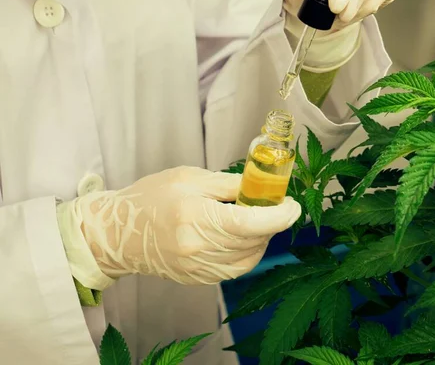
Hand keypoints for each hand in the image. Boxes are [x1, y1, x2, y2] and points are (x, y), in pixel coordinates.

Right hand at [59, 167, 300, 285]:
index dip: (280, 215)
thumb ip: (229, 184)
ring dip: (262, 239)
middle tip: (275, 206)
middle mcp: (198, 247)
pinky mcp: (197, 278)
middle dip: (273, 223)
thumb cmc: (151, 198)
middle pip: (254, 241)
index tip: (292, 206)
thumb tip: (261, 187)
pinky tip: (242, 238)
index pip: (251, 222)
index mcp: (196, 216)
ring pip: (249, 259)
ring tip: (255, 220)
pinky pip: (235, 269)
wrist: (119, 232)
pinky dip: (247, 253)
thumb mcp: (190, 177)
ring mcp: (197, 267)